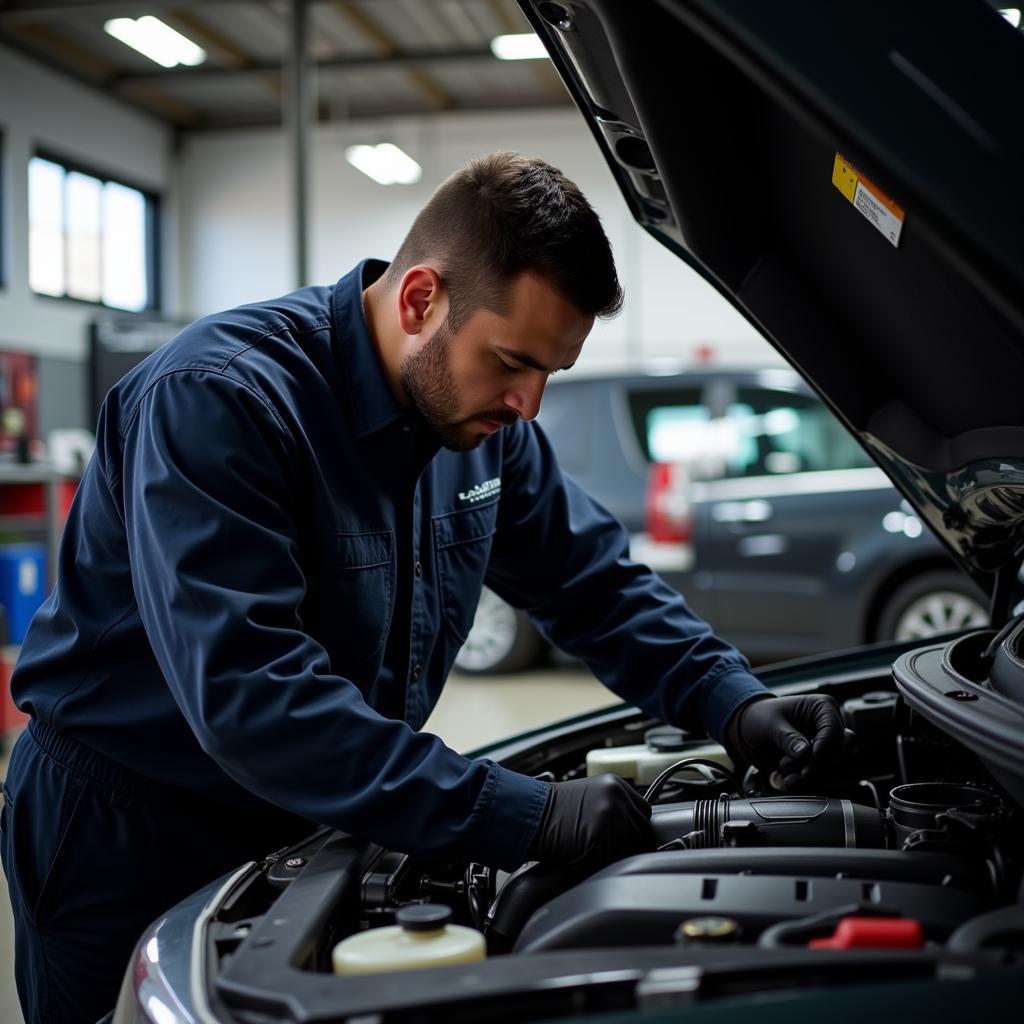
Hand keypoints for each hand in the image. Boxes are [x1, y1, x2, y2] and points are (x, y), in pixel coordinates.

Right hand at [529, 774, 654, 870]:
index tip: (628, 840)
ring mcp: (611, 816)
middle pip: (642, 832)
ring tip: (595, 855)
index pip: (644, 812)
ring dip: (617, 857)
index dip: (636, 829)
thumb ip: (615, 808)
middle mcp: (617, 797)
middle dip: (629, 845)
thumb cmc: (552, 810)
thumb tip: (633, 831)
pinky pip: (614, 860)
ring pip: (631, 849)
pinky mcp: (601, 837)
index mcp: (616, 785)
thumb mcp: (590, 797)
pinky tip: (588, 859)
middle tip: (609, 852)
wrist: (528, 814)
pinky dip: (603, 865)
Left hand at [729, 694, 844, 787]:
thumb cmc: (761, 717)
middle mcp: (829, 726)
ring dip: (814, 775)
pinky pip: (825, 777)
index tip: (814, 754)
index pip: (834, 728)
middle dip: (822, 763)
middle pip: (842, 749)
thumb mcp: (769, 723)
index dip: (826, 744)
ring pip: (836, 766)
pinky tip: (791, 782)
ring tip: (789, 777)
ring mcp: (827, 746)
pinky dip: (810, 783)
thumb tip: (804, 752)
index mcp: (821, 707)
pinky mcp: (820, 762)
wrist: (749, 730)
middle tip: (802, 772)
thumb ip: (787, 737)